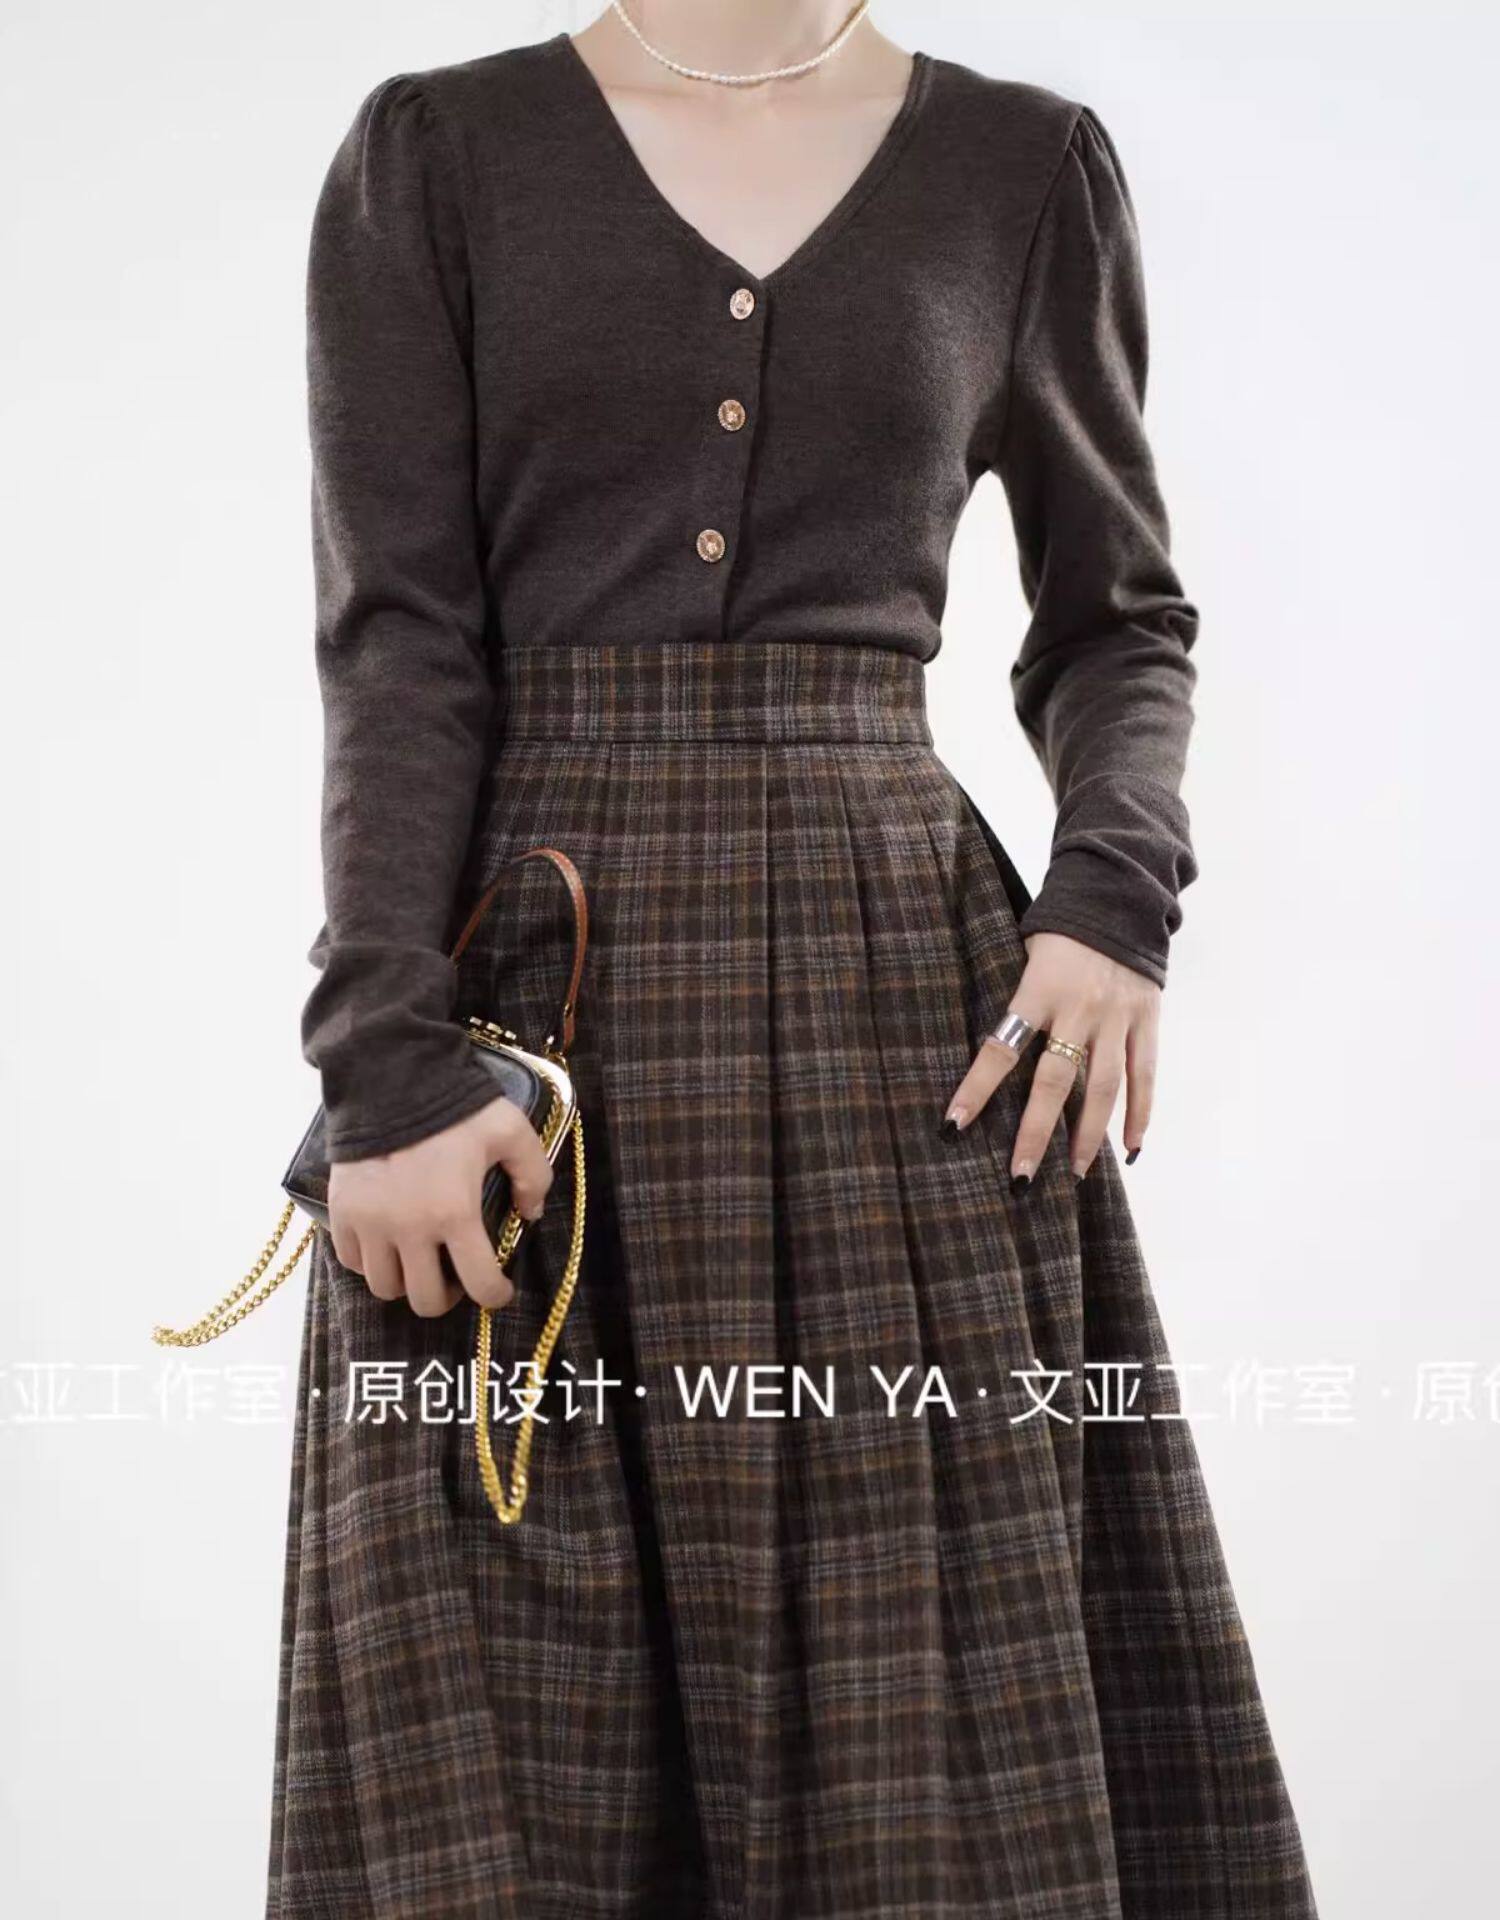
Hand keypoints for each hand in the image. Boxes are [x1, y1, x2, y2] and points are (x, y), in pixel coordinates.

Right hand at [327, 1096, 554, 1314]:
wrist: (390, 1078)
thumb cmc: (453, 1105)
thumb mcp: (510, 1130)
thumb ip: (532, 1174)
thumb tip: (529, 1213)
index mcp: (454, 1213)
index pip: (479, 1284)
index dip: (495, 1296)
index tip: (499, 1290)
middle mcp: (409, 1229)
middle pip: (425, 1300)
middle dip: (447, 1297)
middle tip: (456, 1277)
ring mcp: (370, 1224)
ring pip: (385, 1288)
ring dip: (407, 1282)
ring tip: (420, 1261)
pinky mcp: (342, 1213)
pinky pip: (352, 1262)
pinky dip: (371, 1263)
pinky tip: (388, 1244)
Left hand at [944, 931, 1159, 1184]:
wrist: (1120, 893)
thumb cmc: (1060, 929)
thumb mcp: (1026, 954)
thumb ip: (1017, 1001)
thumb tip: (992, 1051)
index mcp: (1039, 990)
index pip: (1001, 1048)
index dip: (977, 1089)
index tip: (954, 1125)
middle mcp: (1080, 1008)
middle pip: (1055, 1081)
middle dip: (1036, 1132)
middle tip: (1022, 1176)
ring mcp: (1117, 1017)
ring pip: (1104, 1087)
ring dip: (1089, 1135)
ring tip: (1075, 1172)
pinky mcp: (1147, 1019)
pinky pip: (1144, 1074)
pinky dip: (1140, 1113)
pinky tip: (1132, 1148)